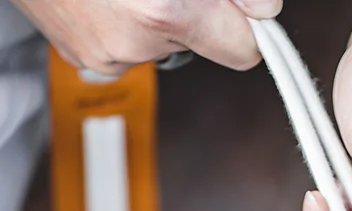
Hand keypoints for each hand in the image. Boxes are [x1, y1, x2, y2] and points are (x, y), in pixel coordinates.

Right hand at [10, 0, 281, 74]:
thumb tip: (266, 10)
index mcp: (164, 9)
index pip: (245, 49)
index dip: (249, 21)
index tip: (247, 8)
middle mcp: (137, 41)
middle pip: (208, 45)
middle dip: (204, 14)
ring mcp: (108, 56)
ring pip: (167, 44)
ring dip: (161, 15)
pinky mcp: (85, 60)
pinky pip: (130, 47)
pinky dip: (128, 23)